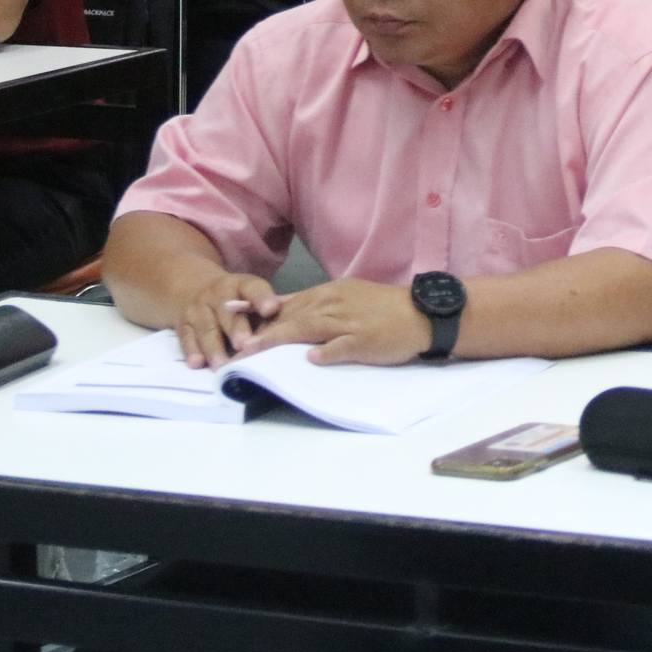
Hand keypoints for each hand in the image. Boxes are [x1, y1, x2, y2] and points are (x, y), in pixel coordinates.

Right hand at [176, 272, 281, 368]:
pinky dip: (191, 350)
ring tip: (222, 364)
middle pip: (228, 312)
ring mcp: (198, 308)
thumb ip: (267, 310)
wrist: (192, 287)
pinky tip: (197, 363)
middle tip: (245, 345)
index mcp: (242, 284)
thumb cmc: (234, 298)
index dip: (262, 298)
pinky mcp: (182, 323)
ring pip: (207, 327)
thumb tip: (293, 331)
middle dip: (236, 328)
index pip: (253, 288)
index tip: (271, 309)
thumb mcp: (250, 295)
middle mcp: (218, 294)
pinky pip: (186, 337)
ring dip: (214, 347)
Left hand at [237, 278, 433, 365]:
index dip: (257, 314)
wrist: (423, 312)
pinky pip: (343, 345)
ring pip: (307, 329)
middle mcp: (334, 304)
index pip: (286, 303)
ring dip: (278, 340)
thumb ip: (317, 304)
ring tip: (253, 353)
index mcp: (329, 293)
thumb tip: (283, 311)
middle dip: (258, 332)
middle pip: (290, 317)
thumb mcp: (348, 296)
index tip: (228, 319)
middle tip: (231, 347)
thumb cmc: (385, 307)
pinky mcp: (365, 340)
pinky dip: (327, 352)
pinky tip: (311, 359)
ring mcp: (349, 322)